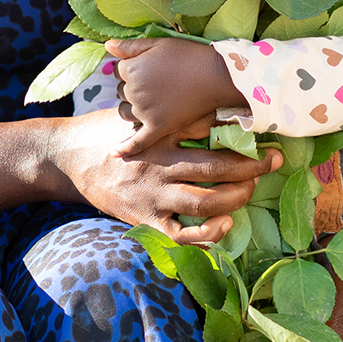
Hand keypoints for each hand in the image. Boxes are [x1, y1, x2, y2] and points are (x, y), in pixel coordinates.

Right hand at [47, 108, 280, 242]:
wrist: (68, 156)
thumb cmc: (107, 130)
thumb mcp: (137, 113)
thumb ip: (171, 113)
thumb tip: (213, 106)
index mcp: (160, 135)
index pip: (207, 130)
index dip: (240, 129)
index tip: (266, 127)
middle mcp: (160, 164)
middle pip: (215, 168)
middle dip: (251, 166)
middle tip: (274, 160)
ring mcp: (153, 194)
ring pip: (205, 202)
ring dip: (236, 197)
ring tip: (252, 189)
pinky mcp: (145, 219)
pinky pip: (181, 235)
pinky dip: (207, 235)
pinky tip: (225, 226)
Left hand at [106, 38, 247, 155]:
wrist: (216, 76)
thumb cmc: (188, 56)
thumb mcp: (158, 43)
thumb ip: (130, 46)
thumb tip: (107, 47)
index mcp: (131, 69)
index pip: (119, 71)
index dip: (134, 68)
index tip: (152, 67)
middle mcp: (133, 91)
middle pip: (122, 91)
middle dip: (133, 87)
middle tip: (157, 82)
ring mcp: (144, 111)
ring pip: (125, 112)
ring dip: (131, 108)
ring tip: (152, 101)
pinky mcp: (158, 127)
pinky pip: (137, 141)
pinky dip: (125, 148)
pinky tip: (114, 154)